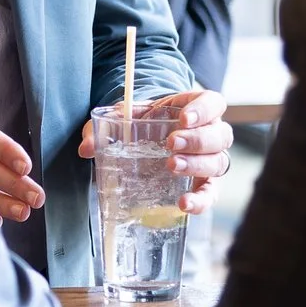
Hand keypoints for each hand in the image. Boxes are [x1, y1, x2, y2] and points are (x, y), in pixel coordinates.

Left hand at [77, 88, 233, 213]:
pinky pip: (211, 193)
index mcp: (196, 109)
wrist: (147, 140)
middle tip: (172, 144)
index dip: (204, 110)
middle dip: (197, 140)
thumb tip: (86, 148)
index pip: (213, 103)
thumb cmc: (143, 123)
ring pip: (218, 162)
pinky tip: (184, 203)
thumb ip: (106, 126)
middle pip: (219, 135)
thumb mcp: (126, 117)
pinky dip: (201, 200)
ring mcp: (210, 159)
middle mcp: (210, 133)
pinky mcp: (205, 184)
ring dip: (197, 165)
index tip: (183, 118)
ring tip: (171, 165)